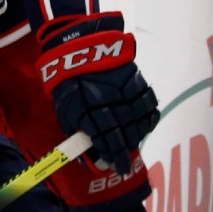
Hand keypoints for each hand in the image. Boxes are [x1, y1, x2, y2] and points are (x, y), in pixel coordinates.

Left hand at [37, 12, 158, 174]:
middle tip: (124, 164)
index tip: (115, 167)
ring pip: (139, 121)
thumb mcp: (63, 105)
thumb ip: (74, 129)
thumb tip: (84, 153)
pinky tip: (143, 126)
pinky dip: (148, 118)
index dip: (112, 155)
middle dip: (125, 152)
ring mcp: (127, 90)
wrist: (79, 44)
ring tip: (131, 145)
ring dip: (136, 137)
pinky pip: (149, 104)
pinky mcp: (137, 79)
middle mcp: (111, 102)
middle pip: (124, 134)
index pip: (106, 140)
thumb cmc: (67, 78)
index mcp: (89, 109)